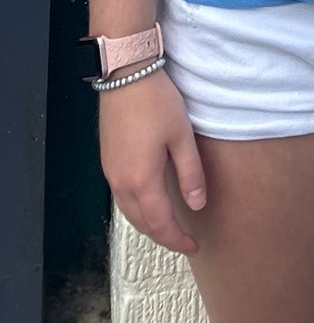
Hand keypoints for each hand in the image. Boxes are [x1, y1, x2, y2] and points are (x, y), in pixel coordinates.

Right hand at [98, 69, 206, 253]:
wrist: (125, 75)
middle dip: (163, 236)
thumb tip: (197, 206)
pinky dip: (137, 209)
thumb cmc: (156, 102)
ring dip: (148, 225)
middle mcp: (120, 183)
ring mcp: (110, 173)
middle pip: (141, 223)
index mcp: (141, 180)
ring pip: (129, 212)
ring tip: (169, 227)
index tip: (193, 247)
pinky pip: (121, 198)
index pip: (160, 224)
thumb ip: (190, 173)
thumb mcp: (181, 136)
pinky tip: (150, 203)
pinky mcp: (107, 161)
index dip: (177, 240)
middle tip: (184, 242)